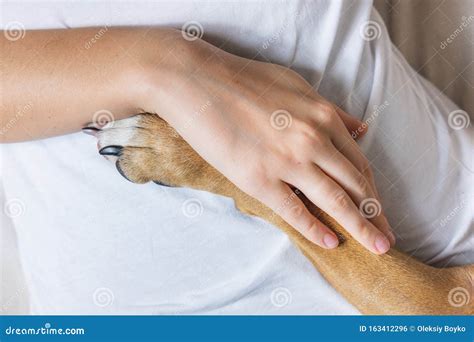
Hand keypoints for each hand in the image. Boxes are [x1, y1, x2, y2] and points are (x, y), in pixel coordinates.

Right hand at [141, 32, 394, 253]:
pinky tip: (331, 243)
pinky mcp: (259, 179)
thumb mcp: (297, 86)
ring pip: (335, 201)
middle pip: (355, 185)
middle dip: (376, 215)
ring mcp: (288, 162)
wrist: (198, 82)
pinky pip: (295, 210)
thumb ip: (331, 110)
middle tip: (388, 238)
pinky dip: (315, 229)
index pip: (359, 162)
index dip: (373, 190)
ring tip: (378, 249)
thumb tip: (360, 128)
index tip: (381, 209)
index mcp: (323, 117)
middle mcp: (313, 140)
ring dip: (361, 228)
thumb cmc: (244, 80)